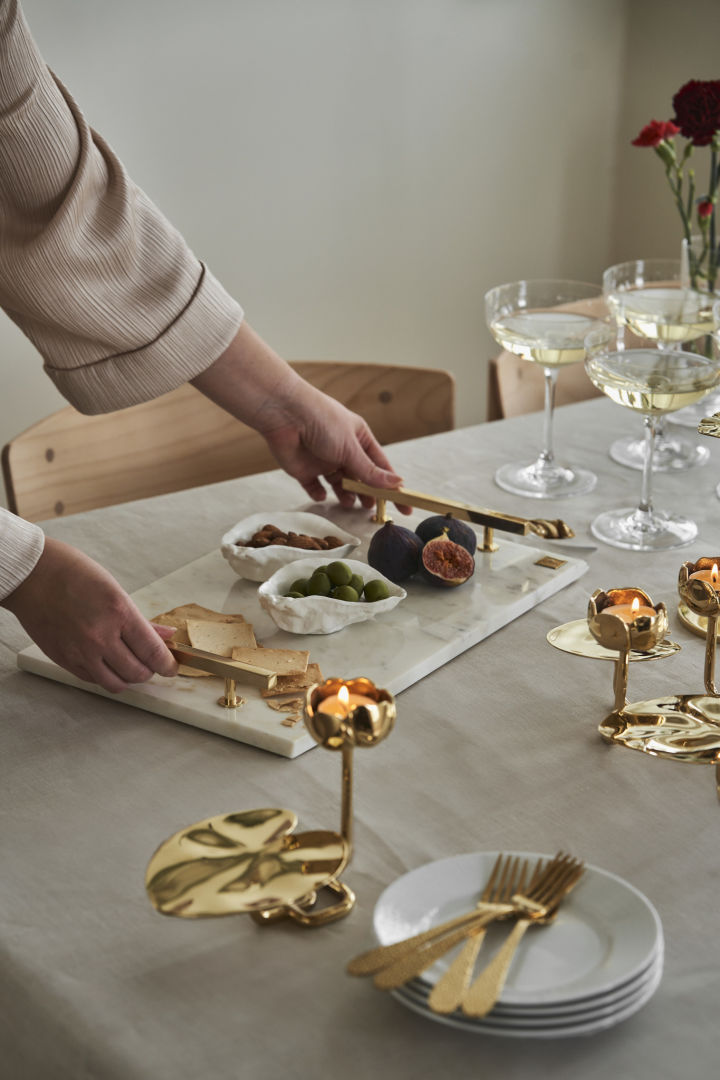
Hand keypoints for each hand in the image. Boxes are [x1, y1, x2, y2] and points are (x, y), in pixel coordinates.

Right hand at [2, 538, 177, 692]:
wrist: (34, 577)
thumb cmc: (75, 575)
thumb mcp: (116, 591)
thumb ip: (141, 621)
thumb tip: (166, 636)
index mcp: (119, 613)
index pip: (152, 652)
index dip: (167, 664)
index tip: (171, 667)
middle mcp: (100, 636)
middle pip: (137, 672)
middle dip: (149, 671)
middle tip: (150, 663)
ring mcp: (80, 651)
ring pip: (116, 684)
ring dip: (128, 678)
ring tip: (130, 666)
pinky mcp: (64, 660)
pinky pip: (93, 680)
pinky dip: (105, 676)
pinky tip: (107, 664)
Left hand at [191, 322, 411, 512]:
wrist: (285, 415)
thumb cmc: (322, 422)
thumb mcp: (351, 448)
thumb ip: (370, 471)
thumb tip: (397, 484)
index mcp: (359, 438)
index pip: (381, 467)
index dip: (392, 487)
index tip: (405, 506)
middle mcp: (343, 450)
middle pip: (361, 478)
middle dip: (367, 494)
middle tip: (372, 510)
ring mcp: (323, 460)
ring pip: (339, 484)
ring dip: (345, 495)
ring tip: (349, 503)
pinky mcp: (304, 469)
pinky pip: (314, 487)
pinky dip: (319, 493)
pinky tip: (322, 495)